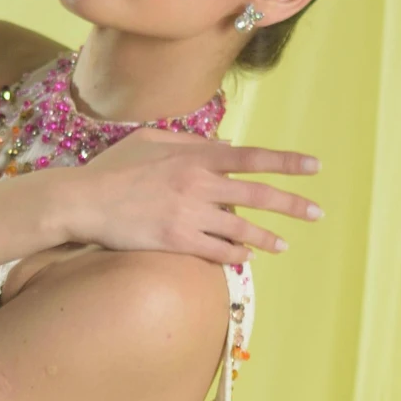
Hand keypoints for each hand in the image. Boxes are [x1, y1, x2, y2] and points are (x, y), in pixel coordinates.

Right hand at [62, 127, 323, 263]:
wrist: (83, 201)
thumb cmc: (113, 169)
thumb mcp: (150, 140)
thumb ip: (190, 141)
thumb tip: (225, 144)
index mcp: (195, 156)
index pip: (251, 157)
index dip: (286, 162)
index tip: (314, 167)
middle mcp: (199, 183)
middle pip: (256, 195)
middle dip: (291, 205)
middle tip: (317, 213)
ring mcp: (189, 214)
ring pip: (241, 229)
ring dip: (266, 238)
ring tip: (284, 245)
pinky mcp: (176, 241)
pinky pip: (217, 251)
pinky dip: (235, 256)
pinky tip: (246, 260)